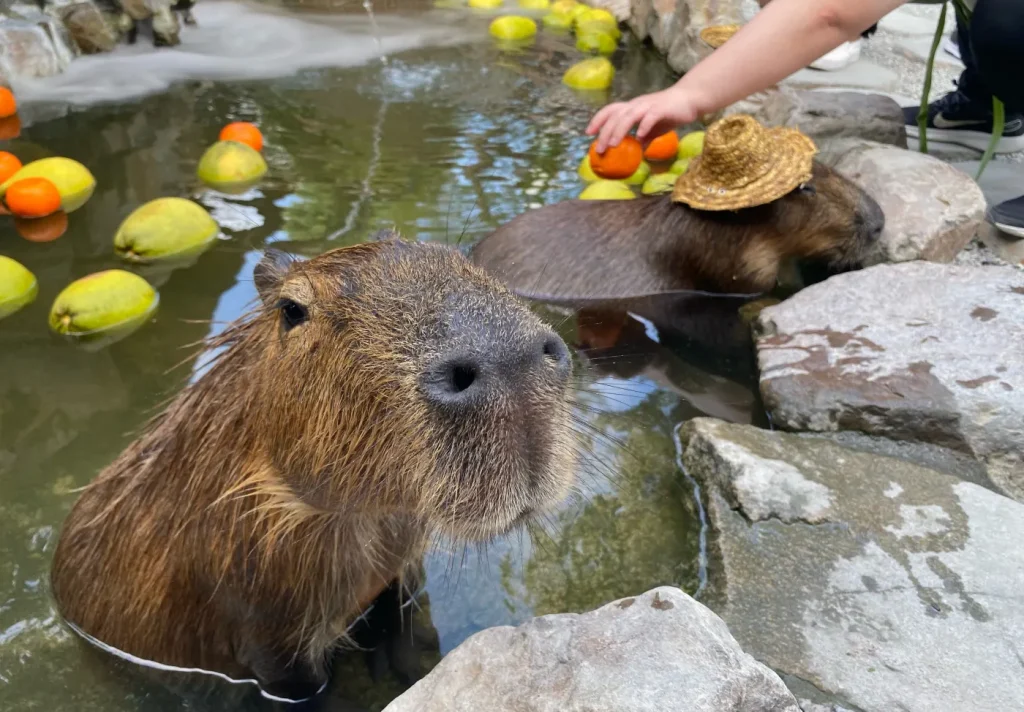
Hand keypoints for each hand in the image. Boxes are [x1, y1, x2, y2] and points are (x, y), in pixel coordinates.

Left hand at [586, 86, 700, 152]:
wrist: (690, 99)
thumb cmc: (670, 113)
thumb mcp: (654, 128)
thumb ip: (644, 138)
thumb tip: (638, 152)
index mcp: (632, 107)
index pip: (610, 110)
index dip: (598, 120)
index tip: (588, 133)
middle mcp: (637, 104)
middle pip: (616, 116)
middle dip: (605, 132)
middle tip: (599, 148)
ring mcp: (648, 106)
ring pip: (629, 115)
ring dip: (619, 130)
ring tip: (613, 144)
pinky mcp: (661, 109)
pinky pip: (650, 117)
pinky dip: (643, 126)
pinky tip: (639, 138)